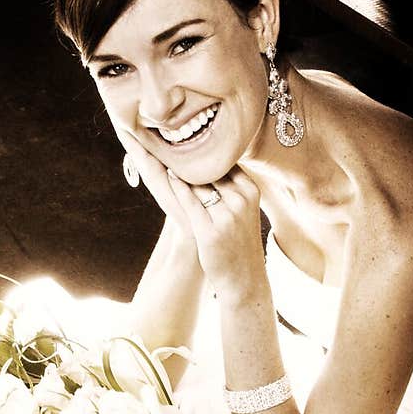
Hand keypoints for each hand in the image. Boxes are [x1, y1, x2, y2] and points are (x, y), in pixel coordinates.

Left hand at [122, 134, 266, 303]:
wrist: (244, 279)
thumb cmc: (239, 243)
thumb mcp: (243, 210)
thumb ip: (231, 186)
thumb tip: (213, 162)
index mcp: (250, 190)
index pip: (224, 160)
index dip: (205, 149)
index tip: (186, 134)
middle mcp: (241, 199)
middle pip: (210, 167)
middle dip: (189, 154)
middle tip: (168, 134)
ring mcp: (227, 214)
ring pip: (198, 181)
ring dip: (180, 167)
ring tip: (162, 149)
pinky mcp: (210, 230)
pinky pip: (190, 200)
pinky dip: (177, 186)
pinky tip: (167, 174)